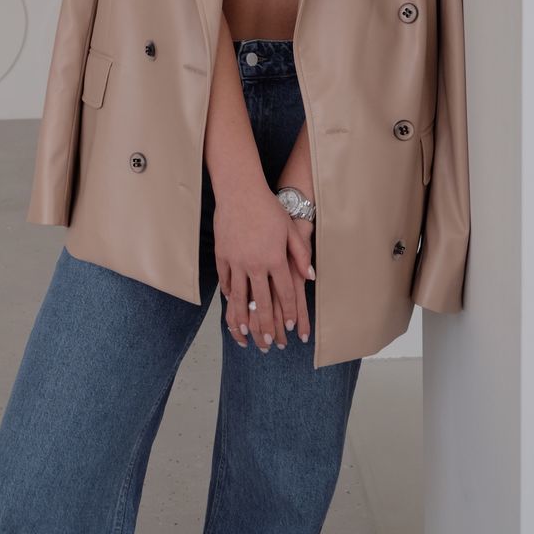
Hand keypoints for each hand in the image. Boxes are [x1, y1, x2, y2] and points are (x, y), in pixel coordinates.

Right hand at [214, 188, 311, 352]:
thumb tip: (310, 277)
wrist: (240, 191)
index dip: (289, 313)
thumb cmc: (268, 208)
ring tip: (245, 333)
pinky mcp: (222, 255)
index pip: (285, 293)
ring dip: (243, 318)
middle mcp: (255, 263)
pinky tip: (231, 304)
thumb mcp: (290, 229)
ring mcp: (236, 260)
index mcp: (275, 258)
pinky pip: (225, 281)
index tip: (291, 327)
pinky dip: (228, 295)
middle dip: (267, 326)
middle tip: (269, 342)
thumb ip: (301, 254)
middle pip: (261, 303)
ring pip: (239, 298)